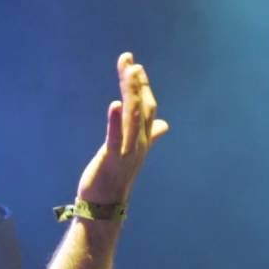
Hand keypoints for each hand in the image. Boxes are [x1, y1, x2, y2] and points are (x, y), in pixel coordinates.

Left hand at [76, 52, 170, 204]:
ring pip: (132, 117)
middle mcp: (138, 143)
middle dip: (136, 83)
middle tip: (129, 61)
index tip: (134, 65)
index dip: (142, 86)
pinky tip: (115, 103)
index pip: (147, 107)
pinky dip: (115, 120)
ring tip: (128, 72)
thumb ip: (149, 136)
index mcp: (142, 139)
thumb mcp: (132, 153)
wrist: (104, 207)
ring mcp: (127, 151)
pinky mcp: (112, 159)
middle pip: (141, 108)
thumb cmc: (114, 179)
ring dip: (131, 93)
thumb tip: (164, 124)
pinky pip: (116, 137)